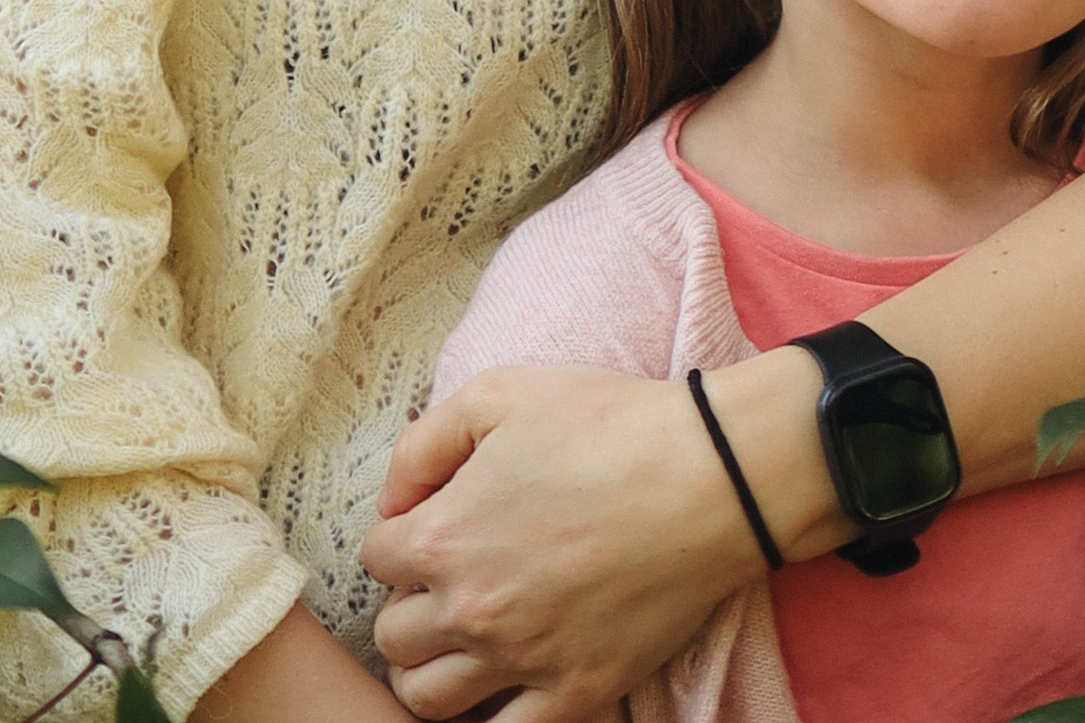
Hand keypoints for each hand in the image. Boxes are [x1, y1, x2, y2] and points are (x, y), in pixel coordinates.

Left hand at [361, 365, 781, 722]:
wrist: (709, 475)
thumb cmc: (606, 423)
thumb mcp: (498, 394)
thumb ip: (423, 444)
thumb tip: (393, 499)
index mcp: (444, 537)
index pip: (375, 557)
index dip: (400, 535)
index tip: (432, 523)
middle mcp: (471, 610)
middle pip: (393, 638)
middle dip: (409, 605)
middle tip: (447, 580)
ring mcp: (523, 661)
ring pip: (428, 700)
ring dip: (432, 669)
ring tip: (463, 638)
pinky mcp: (578, 692)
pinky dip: (495, 714)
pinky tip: (508, 683)